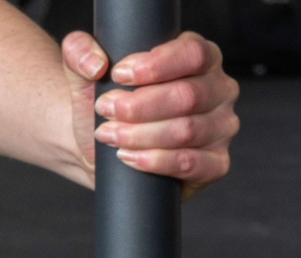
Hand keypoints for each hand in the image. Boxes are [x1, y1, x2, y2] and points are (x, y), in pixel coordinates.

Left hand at [62, 30, 238, 199]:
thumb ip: (79, 51)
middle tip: (106, 111)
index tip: (118, 76)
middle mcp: (219, 89)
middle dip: (140, 106)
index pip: (191, 54)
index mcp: (201, 56)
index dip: (154, 67)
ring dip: (142, 135)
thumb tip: (96, 64)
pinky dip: (158, 162)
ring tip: (110, 135)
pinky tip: (131, 158)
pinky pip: (192, 164)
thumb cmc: (105, 103)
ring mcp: (221, 128)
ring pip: (186, 131)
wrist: (101, 147)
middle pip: (187, 95)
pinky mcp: (215, 163)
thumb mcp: (85, 72)